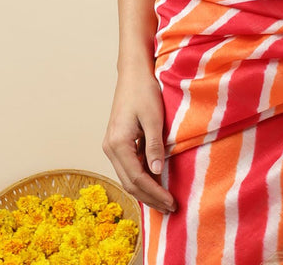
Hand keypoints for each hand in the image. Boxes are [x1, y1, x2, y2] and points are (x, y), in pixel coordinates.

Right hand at [102, 66, 175, 213]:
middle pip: (130, 183)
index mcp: (117, 144)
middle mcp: (110, 148)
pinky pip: (128, 167)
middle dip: (150, 198)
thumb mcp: (153, 117)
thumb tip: (157, 171)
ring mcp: (112, 146)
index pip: (137, 178)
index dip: (155, 193)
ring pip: (127, 177)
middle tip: (171, 208)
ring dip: (145, 191)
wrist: (133, 73)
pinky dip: (141, 179)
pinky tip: (155, 183)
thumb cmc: (144, 91)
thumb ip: (154, 145)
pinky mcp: (117, 142)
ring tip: (164, 201)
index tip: (171, 202)